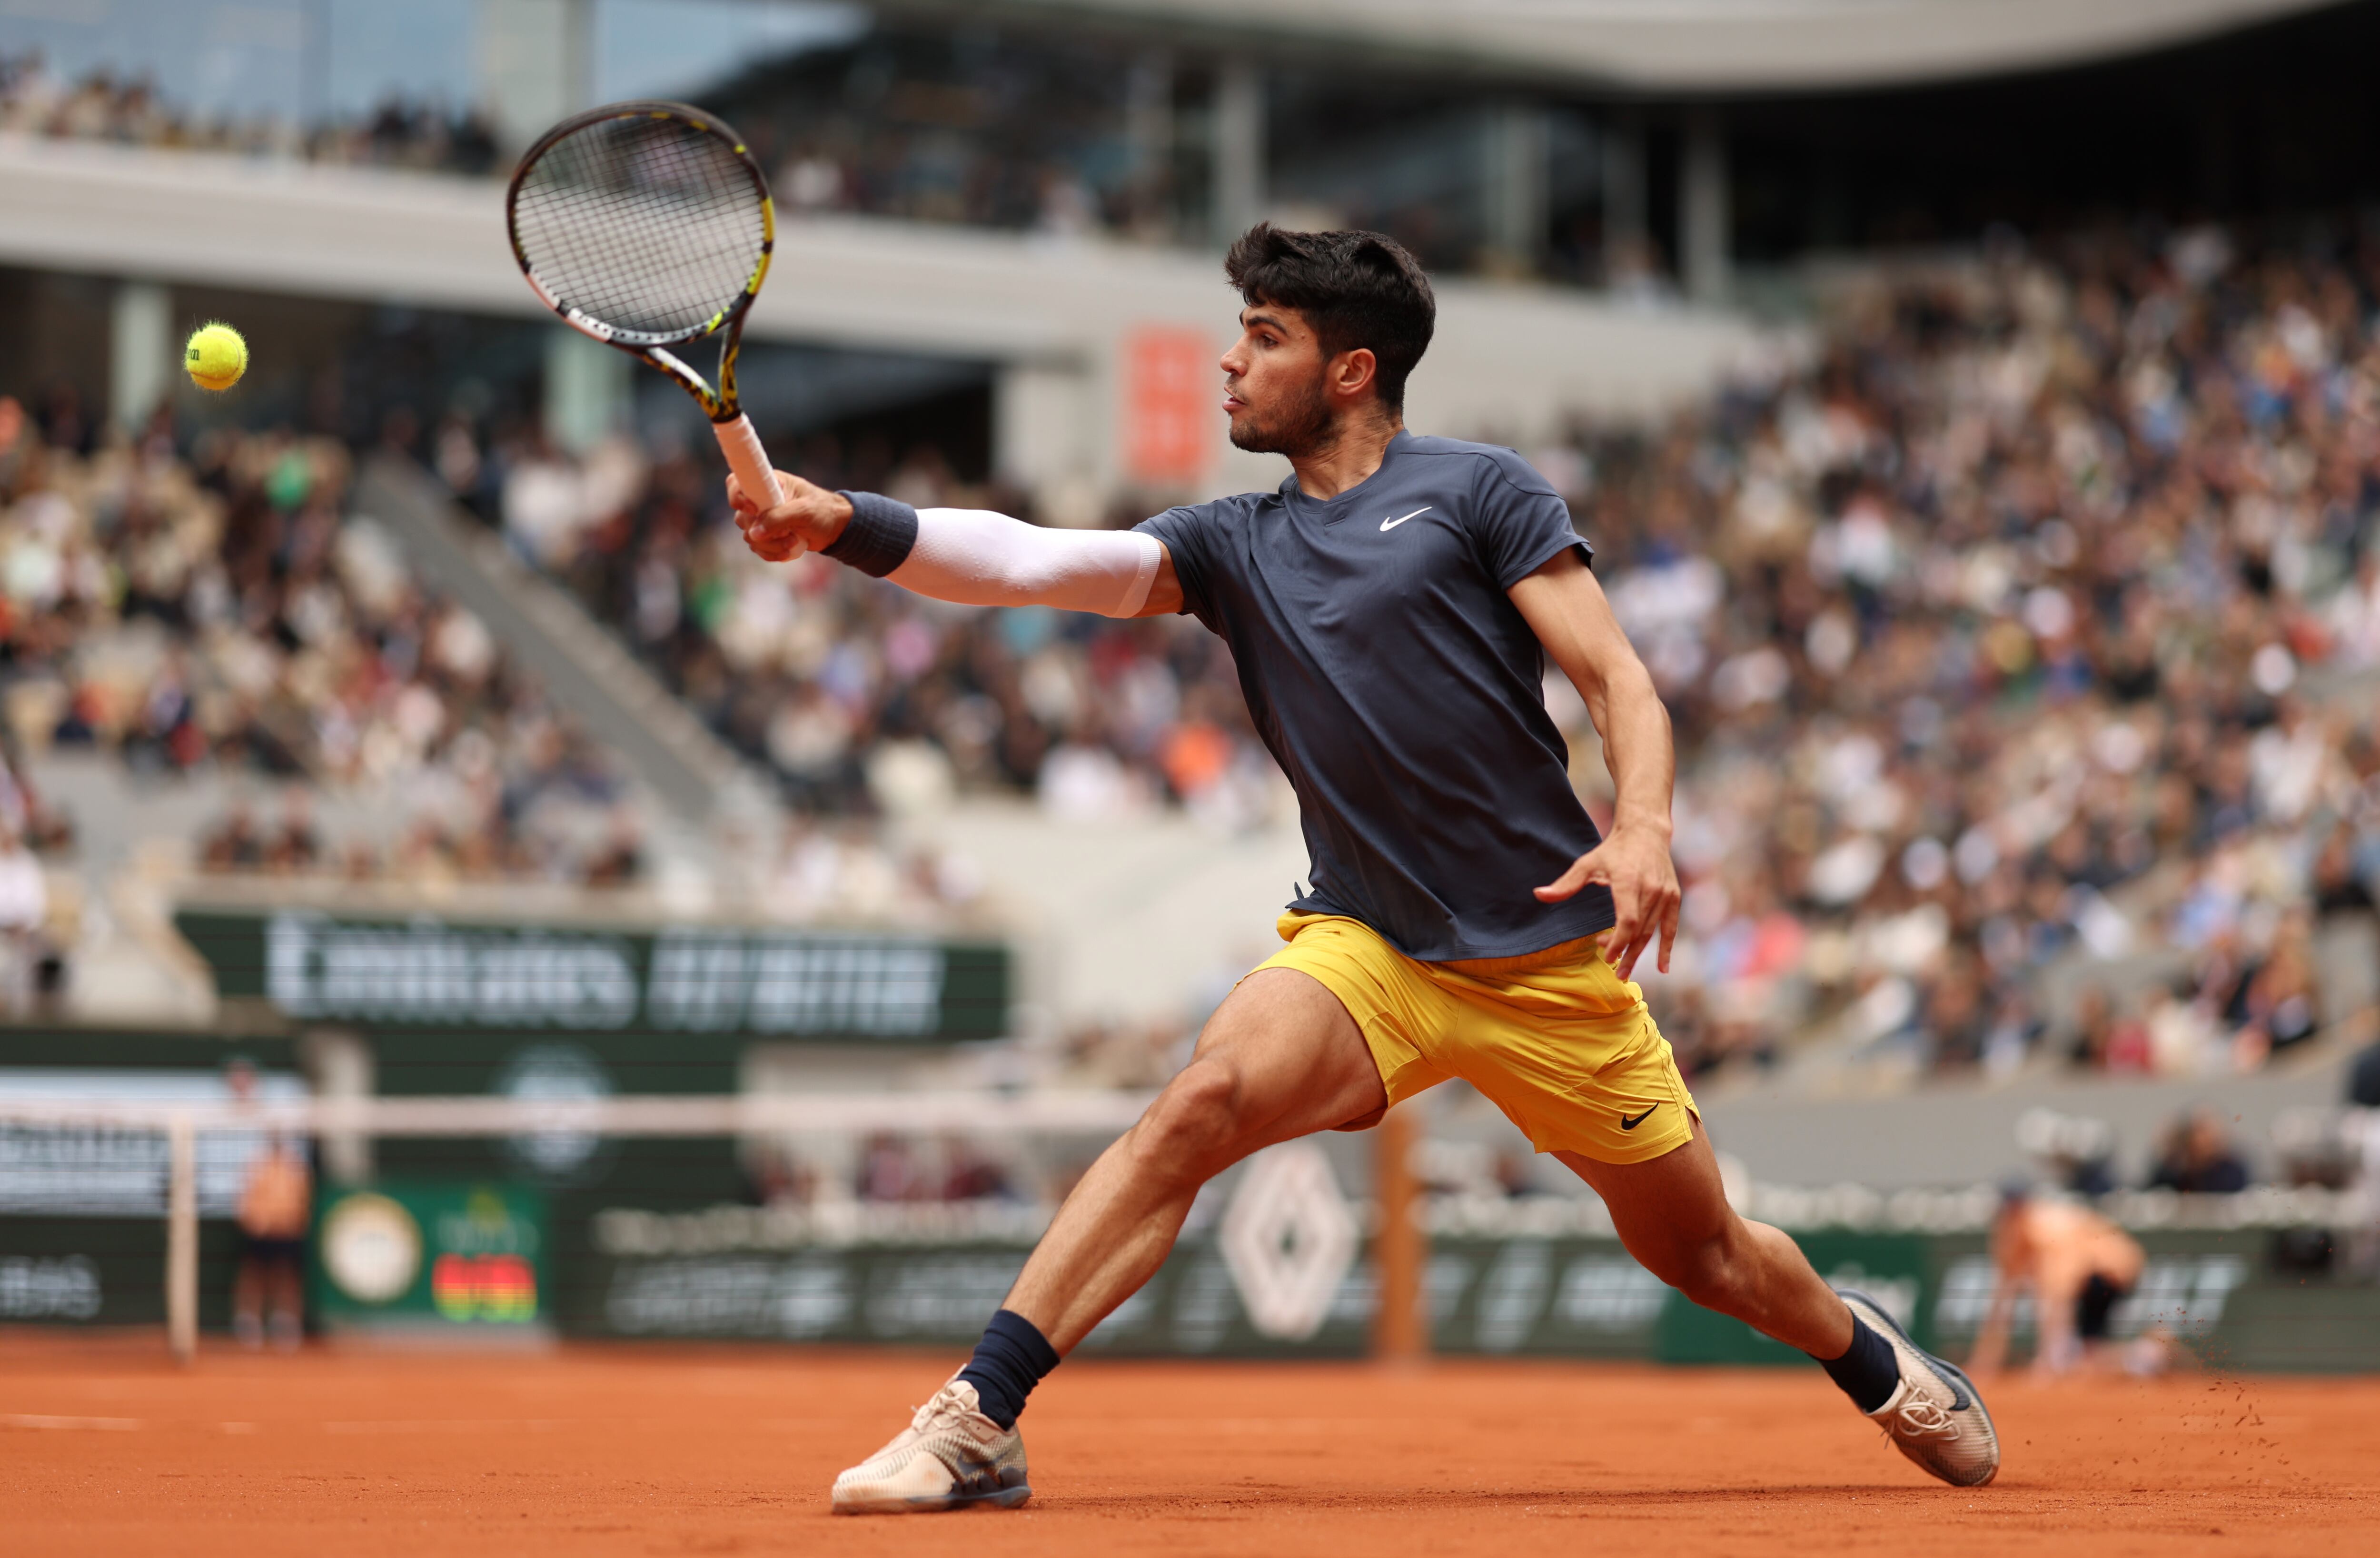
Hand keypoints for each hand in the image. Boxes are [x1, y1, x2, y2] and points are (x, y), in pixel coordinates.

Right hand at [727, 467, 851, 562]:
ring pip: (749, 536)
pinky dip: (771, 553)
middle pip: (742, 517)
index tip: (753, 510)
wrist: (835, 528)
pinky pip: (758, 547)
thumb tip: (754, 533)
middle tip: (788, 532)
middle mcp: (761, 500)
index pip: (737, 484)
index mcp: (768, 483)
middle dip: (762, 531)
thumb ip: (778, 518)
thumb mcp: (804, 510)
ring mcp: (762, 519)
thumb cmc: (823, 510)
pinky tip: (788, 551)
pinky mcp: (768, 535)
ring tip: (793, 541)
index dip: (737, 497)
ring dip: (770, 544)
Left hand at [1534, 823, 1680, 979]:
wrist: (1645, 832)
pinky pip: (1671, 927)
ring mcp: (1665, 894)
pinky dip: (1667, 948)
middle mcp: (1650, 889)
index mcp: (1628, 882)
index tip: (1606, 956)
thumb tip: (1538, 895)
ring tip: (1624, 970)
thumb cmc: (1613, 850)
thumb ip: (1566, 884)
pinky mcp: (1673, 896)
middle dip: (1625, 951)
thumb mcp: (1587, 863)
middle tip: (1614, 971)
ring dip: (1638, 952)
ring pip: (1652, 931)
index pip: (1628, 920)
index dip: (1618, 941)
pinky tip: (1662, 967)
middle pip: (1639, 930)